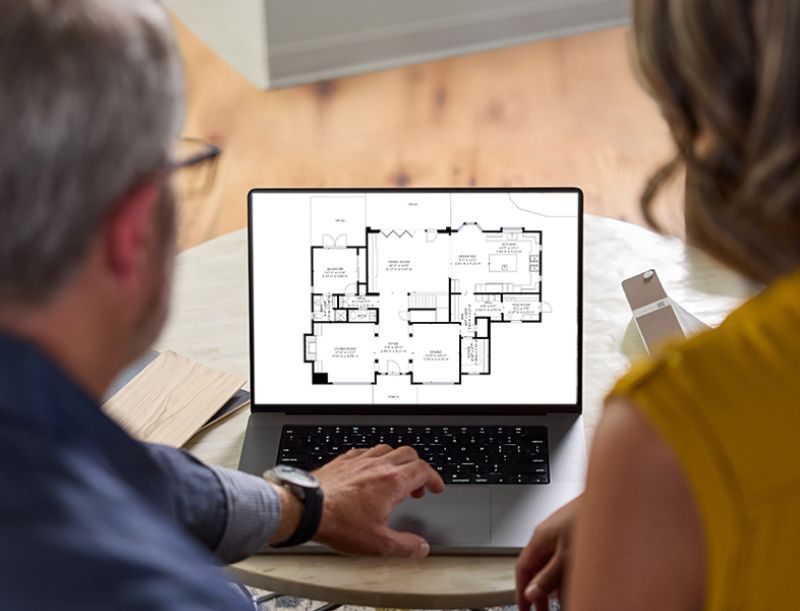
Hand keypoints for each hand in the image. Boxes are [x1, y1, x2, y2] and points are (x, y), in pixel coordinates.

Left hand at [312, 445, 445, 557]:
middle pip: (409, 454)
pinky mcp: (343, 460)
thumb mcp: (378, 544)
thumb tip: (421, 548)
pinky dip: (374, 458)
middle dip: (418, 469)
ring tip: (395, 477)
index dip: (434, 478)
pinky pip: (365, 451)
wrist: (307, 508)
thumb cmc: (339, 523)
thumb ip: (404, 546)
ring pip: (387, 449)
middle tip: (417, 486)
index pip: (423, 470)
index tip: (436, 487)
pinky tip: (368, 469)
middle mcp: (378, 465)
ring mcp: (359, 460)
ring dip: (397, 461)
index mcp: (392, 482)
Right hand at [516, 495, 580, 610]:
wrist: (615, 497)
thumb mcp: (567, 556)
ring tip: (564, 602)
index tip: (524, 608)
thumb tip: (531, 593)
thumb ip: (548, 576)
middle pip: (538, 568)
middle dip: (539, 591)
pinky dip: (570, 574)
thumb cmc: (590, 517)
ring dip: (557, 585)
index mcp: (541, 538)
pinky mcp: (579, 534)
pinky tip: (580, 584)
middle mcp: (550, 535)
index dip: (521, 589)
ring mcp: (564, 534)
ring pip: (554, 565)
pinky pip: (568, 559)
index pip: (523, 568)